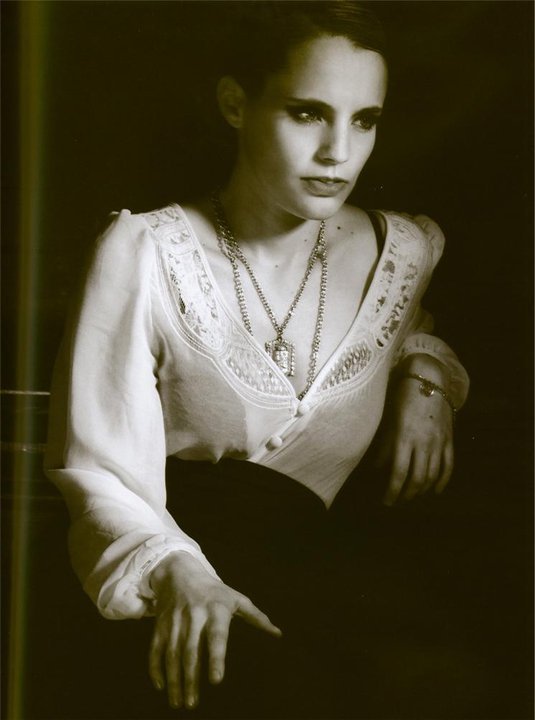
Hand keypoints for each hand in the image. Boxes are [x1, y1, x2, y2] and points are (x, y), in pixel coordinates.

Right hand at [148, 551, 281, 709]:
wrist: (180, 572)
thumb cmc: (214, 590)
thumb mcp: (236, 598)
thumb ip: (256, 617)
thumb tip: (278, 634)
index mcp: (216, 610)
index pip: (217, 636)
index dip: (216, 658)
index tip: (216, 680)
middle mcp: (194, 616)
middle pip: (191, 652)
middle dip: (190, 679)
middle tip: (192, 704)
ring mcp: (175, 621)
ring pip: (172, 654)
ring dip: (174, 680)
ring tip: (179, 703)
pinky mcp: (160, 625)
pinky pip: (155, 649)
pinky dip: (155, 668)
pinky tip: (161, 686)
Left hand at [376, 368, 453, 505]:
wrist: (428, 379)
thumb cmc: (402, 397)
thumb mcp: (388, 420)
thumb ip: (383, 446)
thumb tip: (376, 469)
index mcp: (404, 437)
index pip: (399, 473)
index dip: (392, 491)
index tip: (385, 501)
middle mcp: (423, 442)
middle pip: (417, 479)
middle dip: (406, 495)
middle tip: (397, 502)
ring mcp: (439, 442)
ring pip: (433, 476)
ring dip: (422, 491)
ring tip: (411, 497)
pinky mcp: (449, 439)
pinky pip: (449, 466)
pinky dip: (443, 481)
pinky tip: (435, 490)